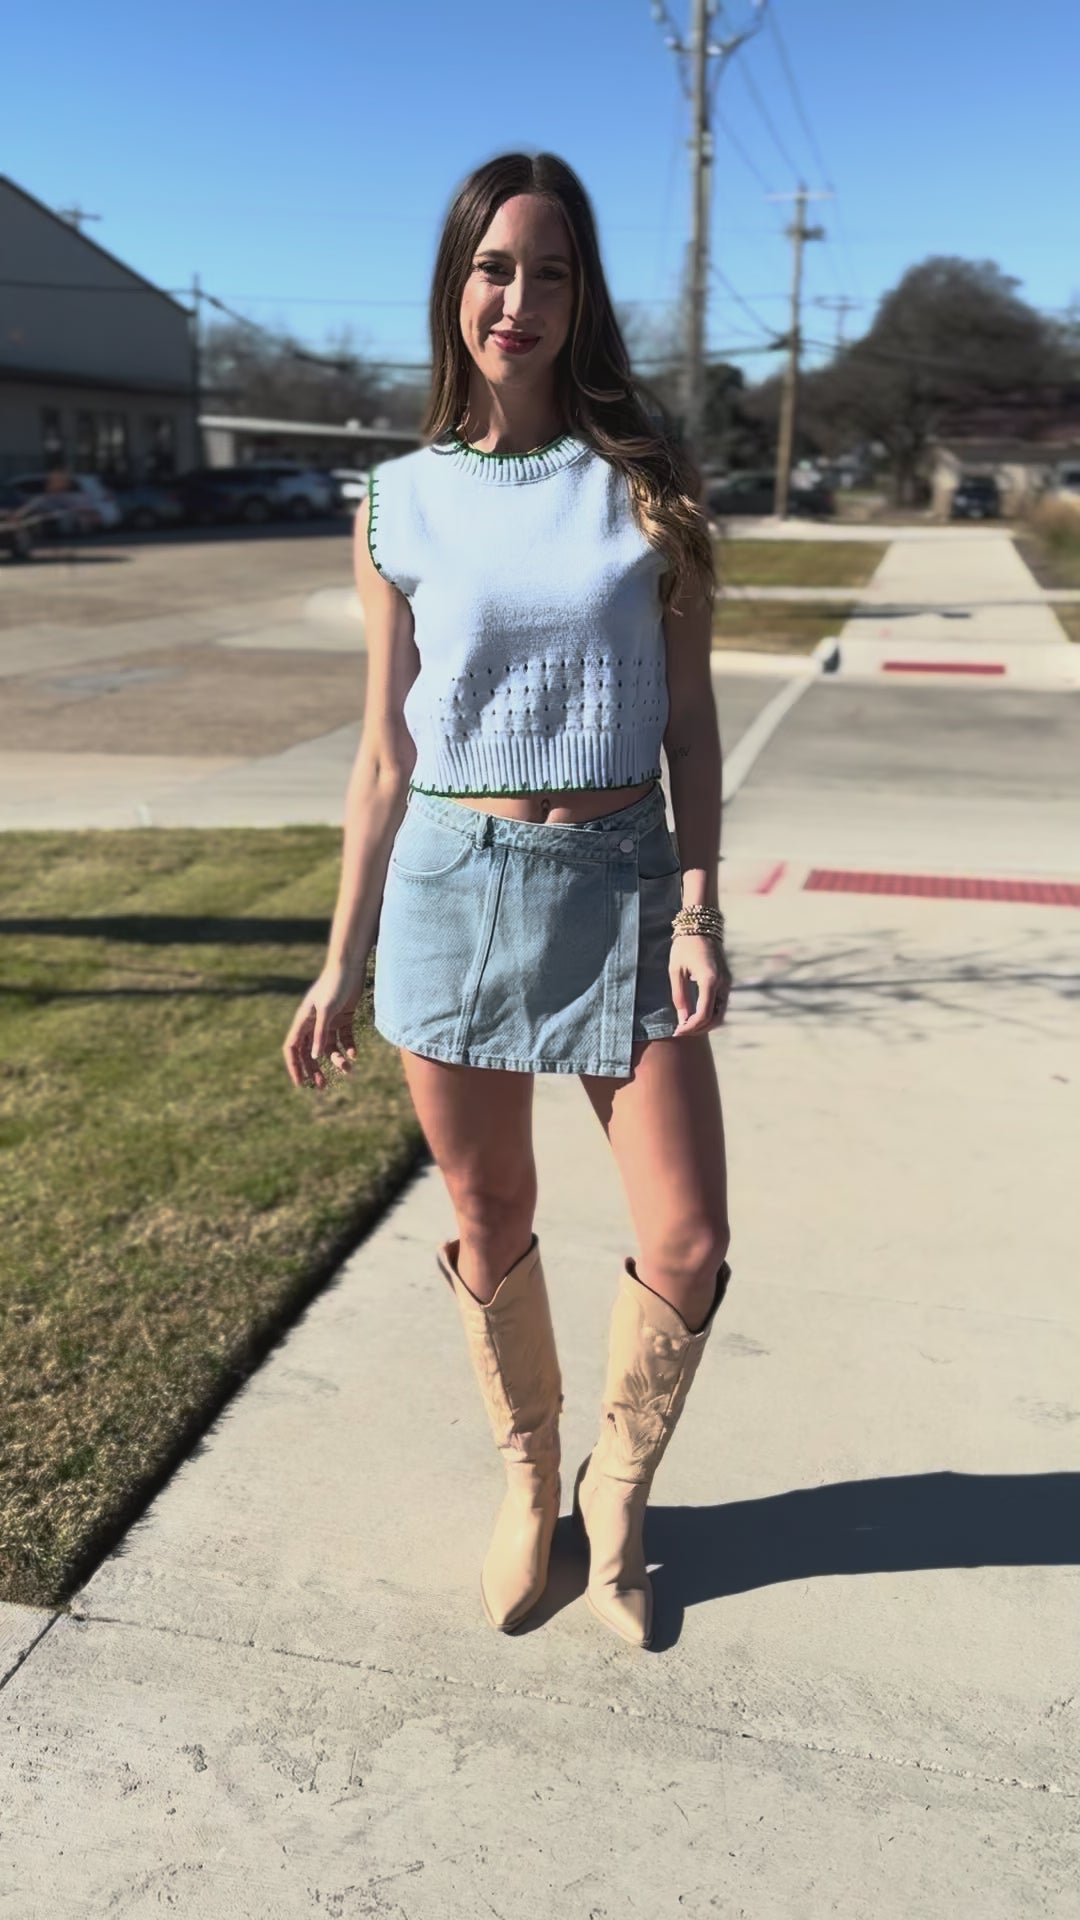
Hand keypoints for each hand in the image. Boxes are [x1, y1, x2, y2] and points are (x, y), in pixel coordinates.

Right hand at [283, 958, 368, 1089]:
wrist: (350, 965)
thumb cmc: (335, 985)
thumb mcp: (327, 1010)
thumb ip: (321, 1033)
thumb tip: (315, 1057)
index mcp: (304, 1020)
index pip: (293, 1048)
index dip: (294, 1066)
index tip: (300, 1083)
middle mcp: (314, 1022)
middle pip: (311, 1052)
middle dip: (315, 1069)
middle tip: (323, 1086)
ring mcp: (329, 1020)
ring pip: (329, 1047)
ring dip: (336, 1060)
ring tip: (348, 1070)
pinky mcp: (344, 1016)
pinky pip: (344, 1038)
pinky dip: (348, 1047)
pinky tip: (355, 1054)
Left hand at [670, 933, 731, 1036]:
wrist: (701, 926)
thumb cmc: (685, 946)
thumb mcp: (676, 971)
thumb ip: (679, 996)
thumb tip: (682, 1019)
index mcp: (710, 980)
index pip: (704, 1014)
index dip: (690, 1027)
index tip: (677, 1031)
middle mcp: (723, 983)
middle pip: (716, 1018)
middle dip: (699, 1029)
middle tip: (681, 1031)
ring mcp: (727, 982)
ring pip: (721, 1013)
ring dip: (705, 1023)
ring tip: (686, 1025)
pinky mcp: (726, 981)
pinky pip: (721, 1004)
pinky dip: (710, 1014)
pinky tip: (694, 1015)